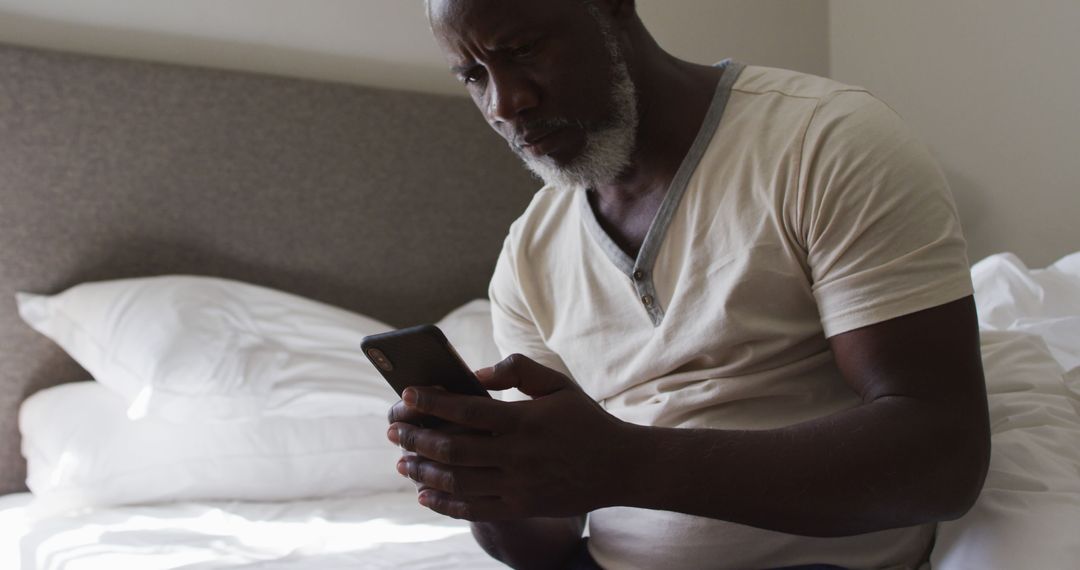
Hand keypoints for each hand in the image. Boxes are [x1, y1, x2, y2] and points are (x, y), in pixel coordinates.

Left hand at [386, 354, 629, 520]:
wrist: (620, 467)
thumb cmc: (584, 420)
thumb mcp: (558, 384)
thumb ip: (517, 370)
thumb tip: (476, 372)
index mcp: (524, 419)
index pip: (466, 409)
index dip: (432, 402)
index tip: (407, 394)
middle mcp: (518, 454)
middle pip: (453, 449)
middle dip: (416, 439)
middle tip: (394, 430)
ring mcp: (518, 485)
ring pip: (457, 482)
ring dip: (423, 471)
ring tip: (402, 462)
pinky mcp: (521, 507)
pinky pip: (474, 510)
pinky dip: (444, 503)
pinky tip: (425, 494)